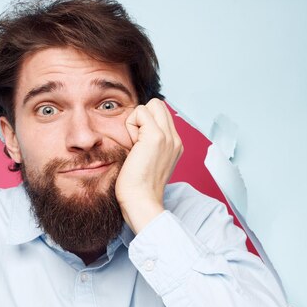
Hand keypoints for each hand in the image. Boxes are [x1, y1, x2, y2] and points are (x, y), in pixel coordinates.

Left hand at [115, 99, 182, 233]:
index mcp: (174, 145)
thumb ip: (147, 146)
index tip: (139, 146)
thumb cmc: (138, 188)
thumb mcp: (147, 162)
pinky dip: (131, 125)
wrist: (141, 202)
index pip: (162, 115)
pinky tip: (132, 146)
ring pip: (152, 104)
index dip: (146, 123)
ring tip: (135, 144)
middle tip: (135, 141)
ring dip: (137, 120)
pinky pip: (140, 111)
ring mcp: (168, 137)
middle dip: (143, 117)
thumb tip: (135, 133)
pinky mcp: (156, 137)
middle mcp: (175, 139)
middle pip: (159, 105)